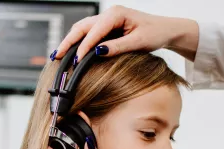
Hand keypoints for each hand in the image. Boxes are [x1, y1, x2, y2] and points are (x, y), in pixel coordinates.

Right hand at [55, 6, 199, 61]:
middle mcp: (109, 14)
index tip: (76, 60)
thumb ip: (118, 47)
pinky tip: (72, 52)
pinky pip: (89, 33)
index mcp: (116, 14)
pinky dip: (79, 42)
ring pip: (83, 29)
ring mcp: (107, 19)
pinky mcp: (108, 27)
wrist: (166, 30)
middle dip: (68, 41)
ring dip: (71, 41)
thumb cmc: (155, 34)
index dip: (84, 46)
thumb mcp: (138, 42)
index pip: (94, 31)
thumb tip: (98, 52)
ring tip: (59, 55)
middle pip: (82, 27)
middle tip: (57, 56)